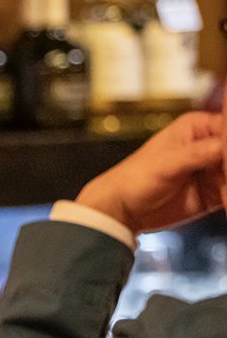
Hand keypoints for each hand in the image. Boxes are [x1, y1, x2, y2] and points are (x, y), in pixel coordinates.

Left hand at [76, 111, 224, 233]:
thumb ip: (197, 154)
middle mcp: (208, 145)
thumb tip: (224, 145)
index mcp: (196, 128)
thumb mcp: (166, 163)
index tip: (226, 163)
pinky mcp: (216, 192)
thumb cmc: (133, 179)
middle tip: (224, 181)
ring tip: (223, 194)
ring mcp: (213, 170)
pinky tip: (226, 203)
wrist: (121, 209)